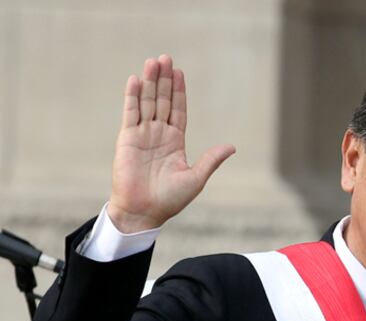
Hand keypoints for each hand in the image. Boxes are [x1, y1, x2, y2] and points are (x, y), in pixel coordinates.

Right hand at [108, 55, 234, 232]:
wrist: (144, 211)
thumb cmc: (170, 199)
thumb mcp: (196, 177)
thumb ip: (211, 160)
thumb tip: (231, 146)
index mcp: (175, 141)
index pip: (178, 110)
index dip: (179, 91)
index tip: (179, 72)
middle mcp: (159, 134)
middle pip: (162, 101)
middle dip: (165, 80)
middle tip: (166, 58)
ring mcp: (142, 135)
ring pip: (147, 102)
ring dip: (150, 82)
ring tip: (153, 62)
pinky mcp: (127, 138)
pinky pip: (130, 113)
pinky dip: (132, 97)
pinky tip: (135, 81)